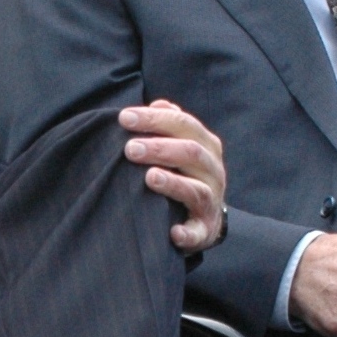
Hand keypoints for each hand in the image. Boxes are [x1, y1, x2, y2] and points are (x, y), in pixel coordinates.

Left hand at [119, 99, 225, 253]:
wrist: (205, 217)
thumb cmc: (184, 174)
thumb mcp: (181, 146)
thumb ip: (170, 125)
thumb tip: (158, 104)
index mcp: (206, 146)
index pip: (184, 124)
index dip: (155, 119)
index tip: (124, 117)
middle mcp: (213, 171)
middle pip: (192, 153)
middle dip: (161, 148)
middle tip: (130, 149)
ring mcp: (211, 201)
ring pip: (197, 190)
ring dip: (173, 184)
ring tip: (149, 177)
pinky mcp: (205, 230)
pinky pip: (198, 232)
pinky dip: (186, 233)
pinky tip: (172, 232)